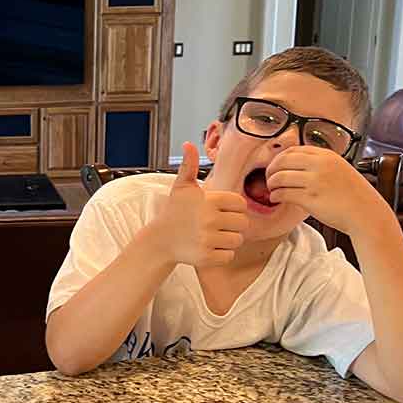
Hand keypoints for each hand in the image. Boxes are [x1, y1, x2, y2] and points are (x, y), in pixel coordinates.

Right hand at [143, 142, 248, 266]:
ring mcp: (208, 239)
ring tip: (214, 236)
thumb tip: (188, 144)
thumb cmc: (175, 211)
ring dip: (229, 240)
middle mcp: (209, 219)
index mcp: (209, 200)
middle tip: (218, 225)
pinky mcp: (206, 257)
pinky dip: (222, 254)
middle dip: (233, 225)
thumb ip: (189, 166)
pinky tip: (209, 248)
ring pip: (237, 240)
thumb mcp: (182, 187)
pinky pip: (229, 256)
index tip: (221, 210)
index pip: (241, 204)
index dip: (234, 208)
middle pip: (243, 223)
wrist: (160, 240)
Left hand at [266, 146, 390, 236]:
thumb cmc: (352, 194)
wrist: (366, 213)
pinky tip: (276, 199)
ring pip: (280, 177)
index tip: (276, 166)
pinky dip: (275, 196)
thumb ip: (319, 164)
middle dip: (271, 170)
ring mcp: (315, 181)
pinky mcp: (310, 198)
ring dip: (271, 184)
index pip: (294, 150)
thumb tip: (294, 164)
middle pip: (282, 161)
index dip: (280, 158)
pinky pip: (283, 193)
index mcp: (326, 155)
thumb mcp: (339, 169)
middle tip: (269, 179)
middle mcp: (320, 165)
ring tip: (272, 190)